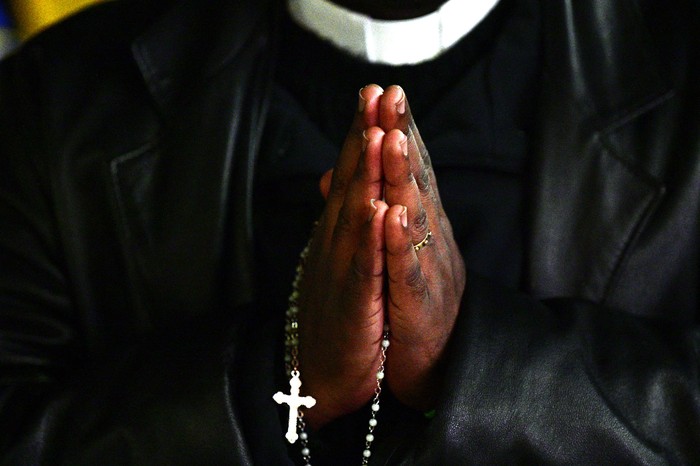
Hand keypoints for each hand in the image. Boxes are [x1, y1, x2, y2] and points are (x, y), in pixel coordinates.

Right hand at [298, 85, 389, 427]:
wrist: (318, 372)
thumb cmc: (332, 314)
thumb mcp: (335, 260)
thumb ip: (339, 219)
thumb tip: (339, 181)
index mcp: (338, 233)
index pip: (351, 175)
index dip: (361, 133)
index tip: (373, 93)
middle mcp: (336, 244)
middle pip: (352, 183)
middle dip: (364, 136)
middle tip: (376, 94)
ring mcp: (343, 271)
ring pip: (356, 216)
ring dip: (366, 174)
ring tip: (377, 134)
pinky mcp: (354, 303)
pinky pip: (365, 266)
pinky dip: (372, 238)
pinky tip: (380, 210)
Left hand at [379, 86, 465, 409]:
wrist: (431, 367)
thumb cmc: (407, 306)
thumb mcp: (390, 255)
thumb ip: (375, 215)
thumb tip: (346, 180)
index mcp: (416, 227)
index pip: (404, 171)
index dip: (393, 131)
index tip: (377, 93)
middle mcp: (427, 240)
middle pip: (413, 180)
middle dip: (401, 136)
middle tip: (391, 94)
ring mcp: (425, 270)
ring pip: (415, 217)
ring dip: (403, 177)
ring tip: (392, 139)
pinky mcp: (419, 305)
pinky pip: (409, 271)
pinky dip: (401, 243)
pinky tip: (394, 215)